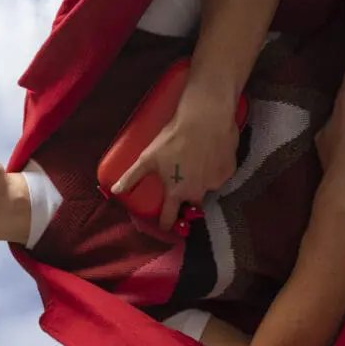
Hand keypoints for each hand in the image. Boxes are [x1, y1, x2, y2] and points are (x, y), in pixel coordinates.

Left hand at [112, 89, 238, 231]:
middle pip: (192, 203)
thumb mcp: (147, 158)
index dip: (166, 223)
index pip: (170, 217)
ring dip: (202, 181)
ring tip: (197, 162)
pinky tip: (210, 154)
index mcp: (177, 191)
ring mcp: (216, 183)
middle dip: (187, 197)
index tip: (165, 226)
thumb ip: (132, 177)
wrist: (206, 118)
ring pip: (207, 187)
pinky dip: (215, 169)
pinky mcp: (229, 171)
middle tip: (183, 183)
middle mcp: (198, 192)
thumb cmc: (173, 138)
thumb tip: (114, 191)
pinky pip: (221, 175)